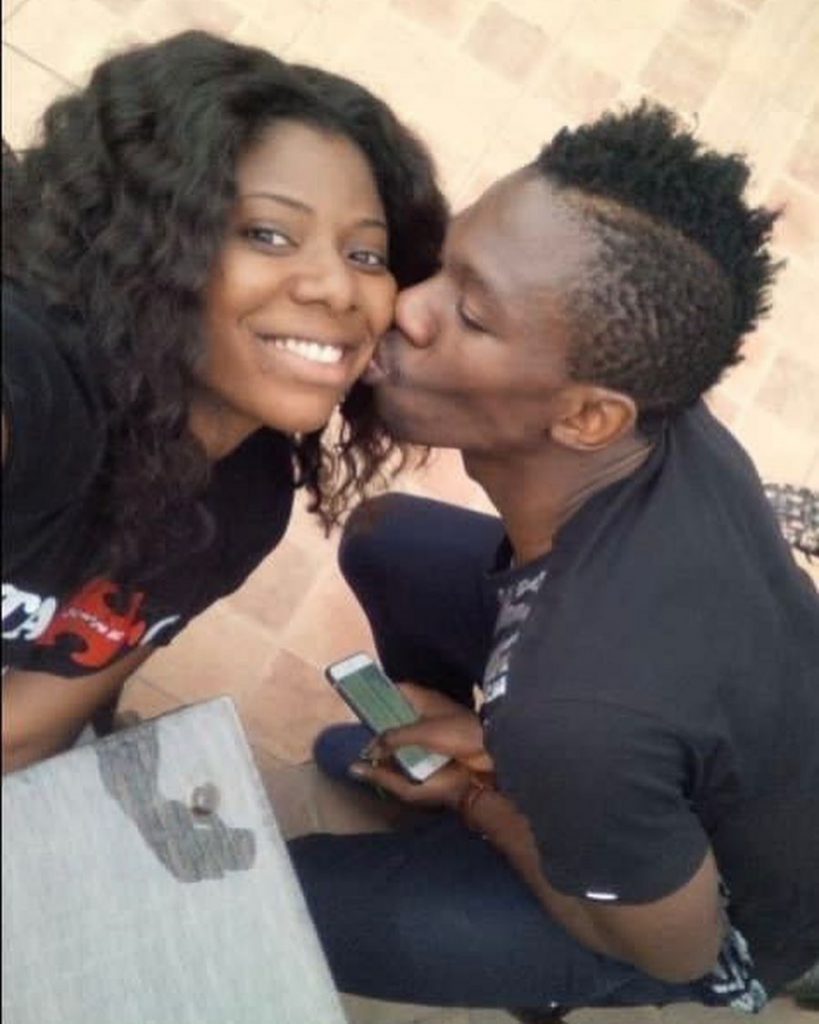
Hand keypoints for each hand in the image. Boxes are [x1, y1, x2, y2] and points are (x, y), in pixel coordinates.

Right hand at [348, 682, 492, 809]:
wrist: (491, 748)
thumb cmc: (457, 733)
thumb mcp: (421, 733)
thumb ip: (394, 738)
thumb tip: (370, 748)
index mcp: (424, 697)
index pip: (396, 688)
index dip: (379, 693)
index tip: (362, 703)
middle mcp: (428, 707)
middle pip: (400, 709)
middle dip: (384, 719)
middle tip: (365, 731)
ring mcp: (436, 723)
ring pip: (409, 726)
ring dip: (395, 736)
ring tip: (375, 746)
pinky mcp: (443, 740)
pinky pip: (419, 741)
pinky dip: (408, 747)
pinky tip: (397, 757)